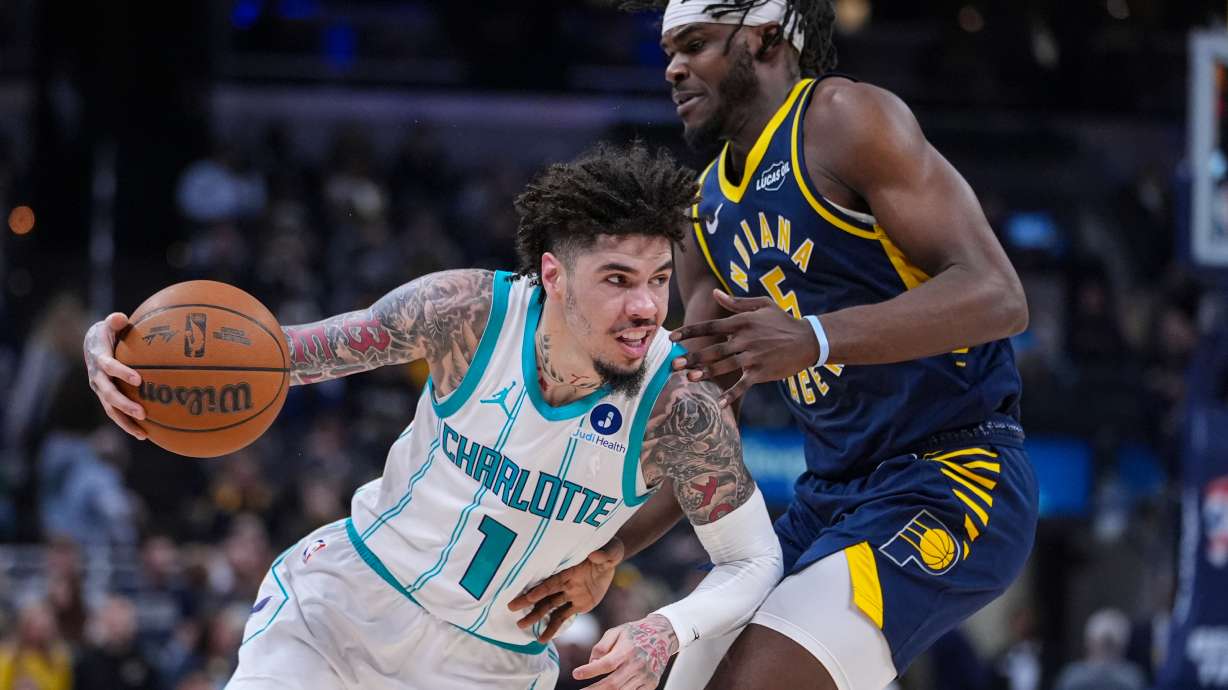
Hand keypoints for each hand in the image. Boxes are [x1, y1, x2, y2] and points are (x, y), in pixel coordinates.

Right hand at [83, 312, 146, 439]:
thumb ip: (115, 321)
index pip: (109, 367)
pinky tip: (144, 435)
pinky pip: (116, 414)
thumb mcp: (109, 324)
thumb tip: (120, 318)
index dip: (122, 373)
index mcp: (99, 358)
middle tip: (142, 413)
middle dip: (125, 404)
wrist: (92, 344)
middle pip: (109, 394)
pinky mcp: (105, 397)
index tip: (139, 380)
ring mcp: (100, 390)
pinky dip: (128, 424)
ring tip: (143, 434)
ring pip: (111, 409)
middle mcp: (97, 377)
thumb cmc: (108, 332)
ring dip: (126, 422)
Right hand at [508, 537, 623, 642]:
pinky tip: (542, 639)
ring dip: (536, 617)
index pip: (553, 582)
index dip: (541, 589)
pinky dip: (553, 628)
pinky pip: (564, 617)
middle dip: (528, 602)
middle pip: (544, 595)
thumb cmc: (609, 549)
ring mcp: (570, 594)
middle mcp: (566, 583)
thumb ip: (604, 554)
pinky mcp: (579, 605)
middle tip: (510, 609)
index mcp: (570, 570)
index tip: (527, 597)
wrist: (610, 557)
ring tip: (521, 626)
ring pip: (549, 608)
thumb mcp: (611, 550)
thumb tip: (595, 555)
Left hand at [572, 613, 676, 689]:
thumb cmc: (635, 633)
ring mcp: (645, 676)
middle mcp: (637, 664)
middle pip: (612, 684)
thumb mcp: (616, 631)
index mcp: (627, 650)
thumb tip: (592, 663)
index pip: (606, 664)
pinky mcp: (651, 684)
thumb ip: (601, 646)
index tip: (575, 674)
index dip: (590, 671)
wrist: (663, 635)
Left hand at [670, 289, 819, 405]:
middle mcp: (745, 339)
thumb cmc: (783, 320)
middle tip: (673, 364)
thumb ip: (736, 302)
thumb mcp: (762, 304)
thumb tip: (714, 293)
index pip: (710, 327)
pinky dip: (732, 395)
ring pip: (724, 367)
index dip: (690, 332)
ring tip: (688, 378)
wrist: (808, 340)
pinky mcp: (762, 372)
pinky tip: (719, 403)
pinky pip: (743, 385)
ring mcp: (753, 357)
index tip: (672, 338)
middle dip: (692, 357)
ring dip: (705, 373)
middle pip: (713, 349)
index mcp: (742, 321)